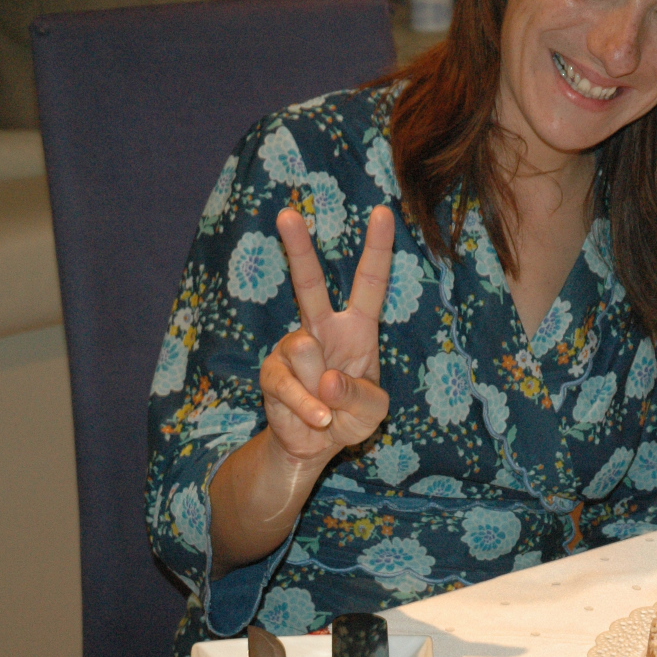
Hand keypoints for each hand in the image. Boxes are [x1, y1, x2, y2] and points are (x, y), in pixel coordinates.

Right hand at [260, 205, 394, 463]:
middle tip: (286, 213)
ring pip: (304, 351)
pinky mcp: (272, 373)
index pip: (370, 282)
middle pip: (309, 283)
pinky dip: (309, 409)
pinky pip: (289, 386)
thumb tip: (327, 380)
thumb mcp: (374, 411)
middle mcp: (321, 328)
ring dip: (324, 391)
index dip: (378, 248)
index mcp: (357, 327)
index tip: (383, 211)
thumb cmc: (349, 416)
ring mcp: (292, 348)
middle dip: (297, 247)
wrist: (314, 445)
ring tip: (328, 407)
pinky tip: (318, 420)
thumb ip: (360, 396)